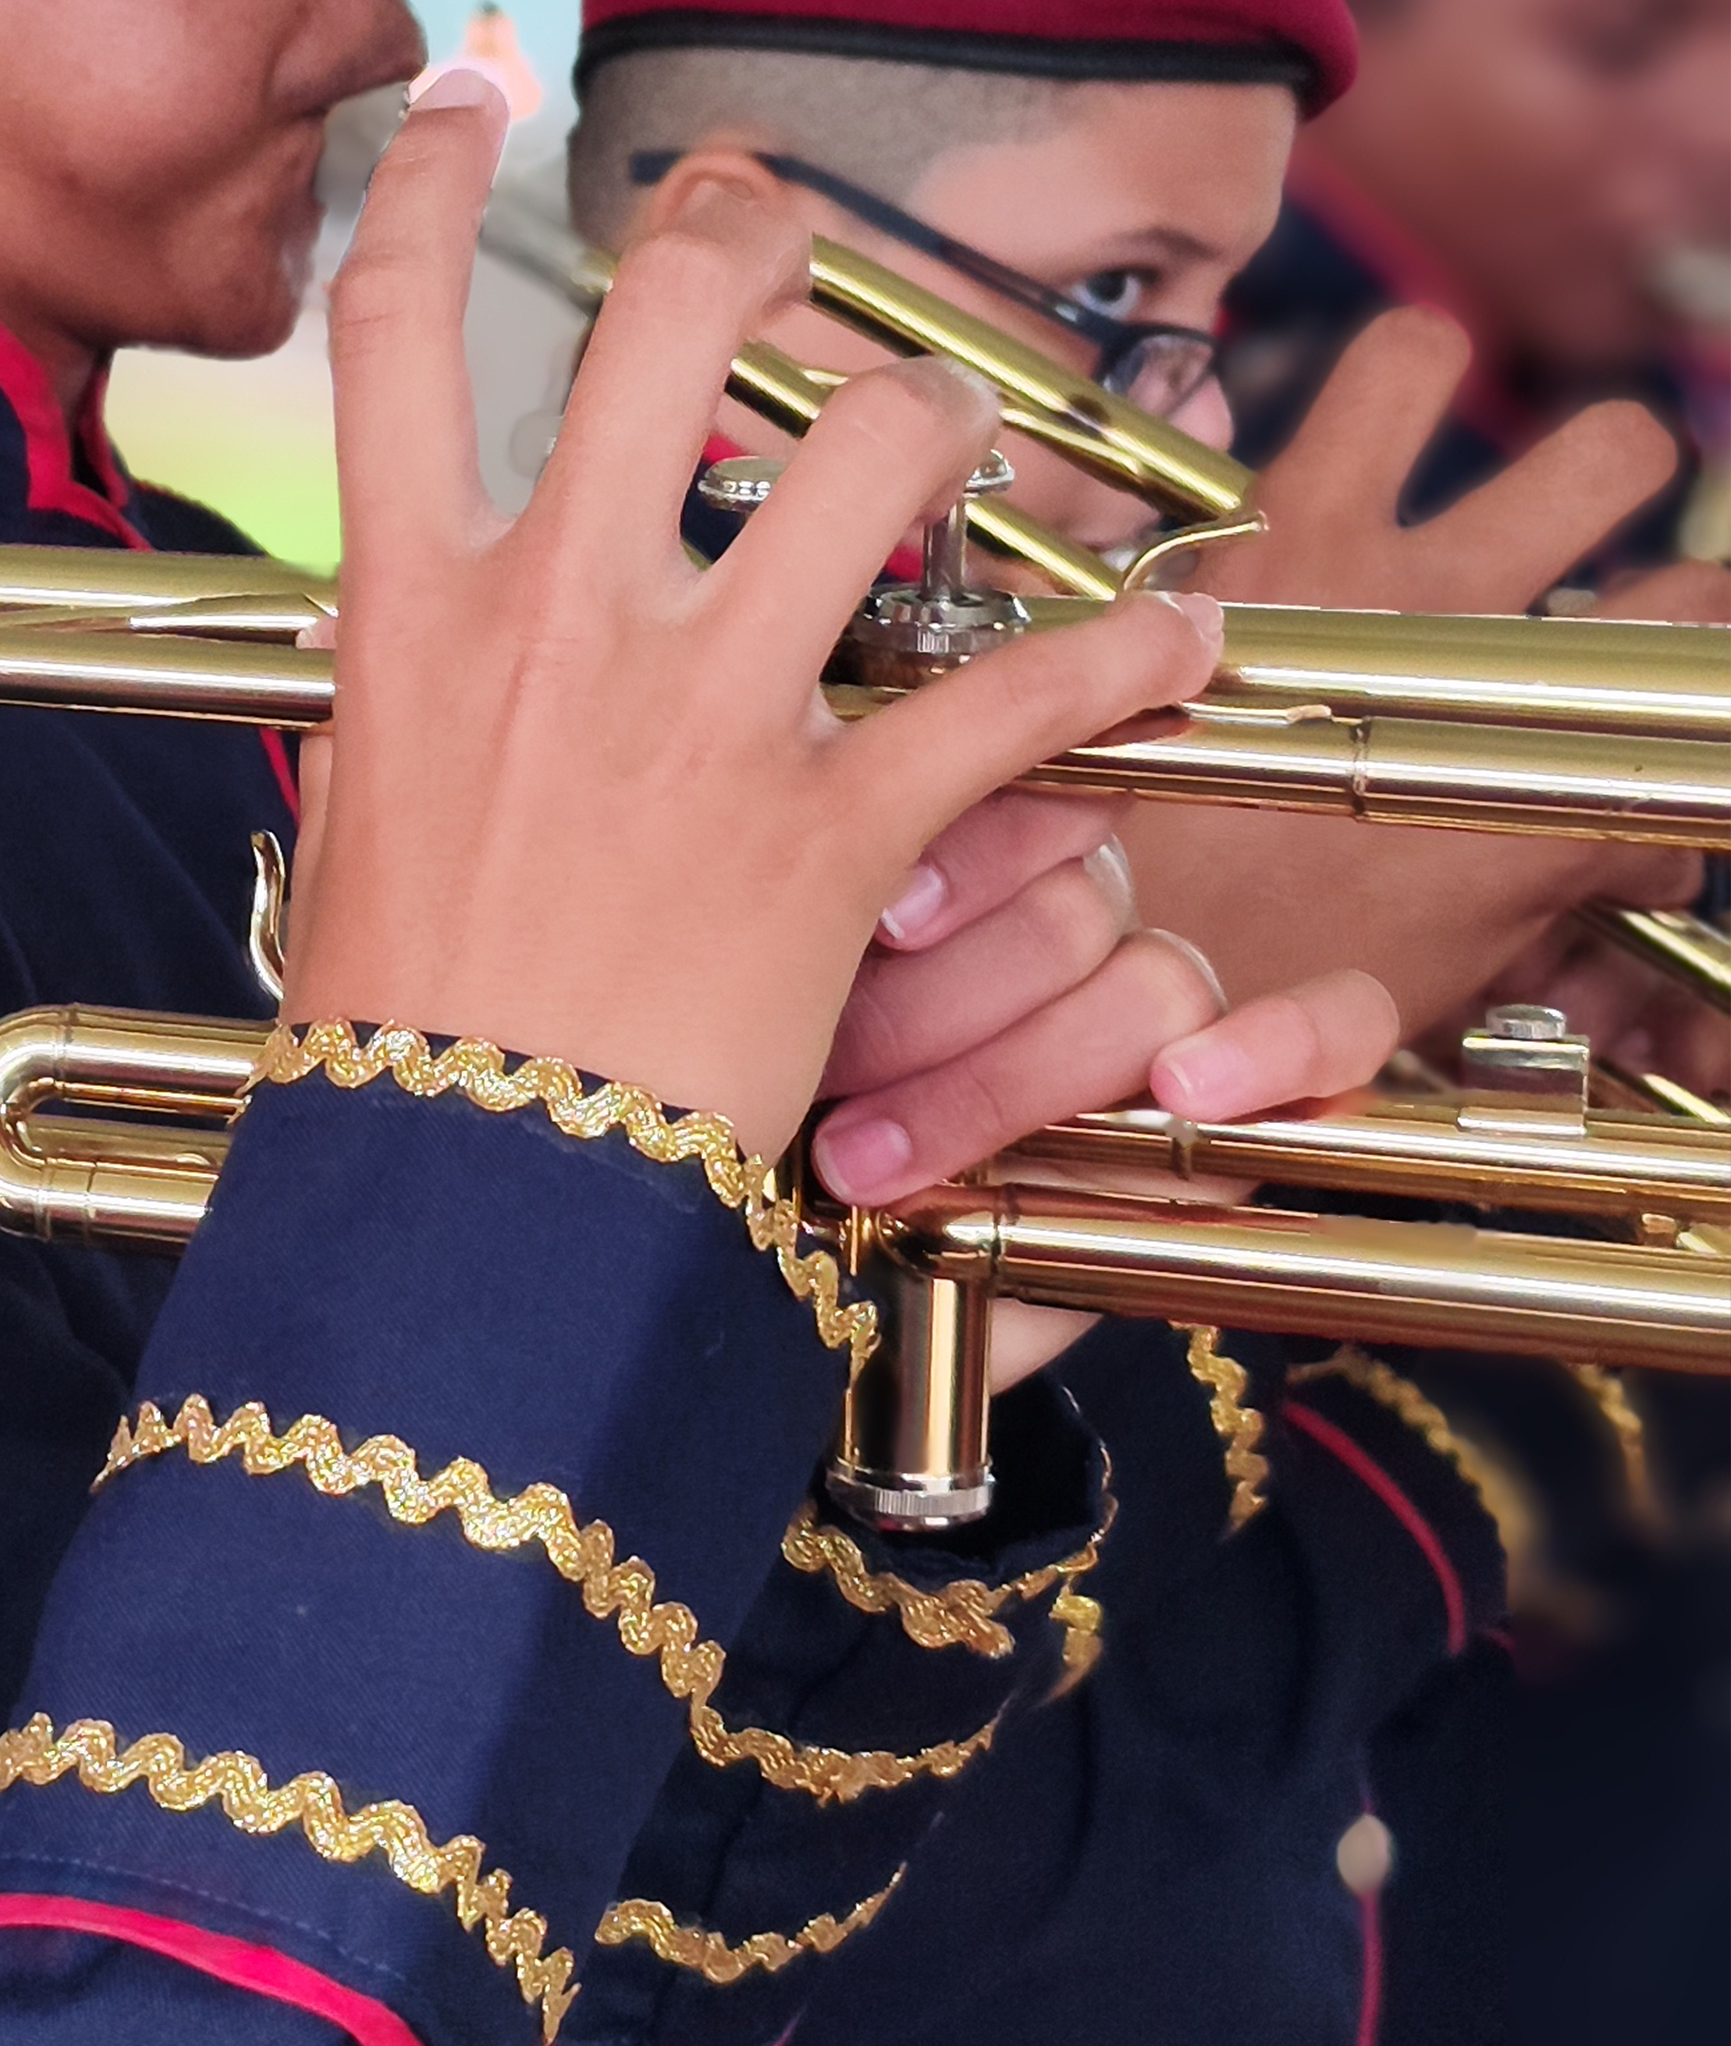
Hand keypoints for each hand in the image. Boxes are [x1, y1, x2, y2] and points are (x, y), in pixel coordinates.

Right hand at [276, 75, 1227, 1149]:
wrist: (464, 1202)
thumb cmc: (390, 1029)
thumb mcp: (357, 816)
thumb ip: (410, 690)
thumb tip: (421, 625)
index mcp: (408, 607)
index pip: (386, 325)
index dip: (424, 170)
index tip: (470, 83)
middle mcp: (550, 616)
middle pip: (667, 315)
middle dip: (753, 234)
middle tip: (788, 228)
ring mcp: (695, 711)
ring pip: (869, 451)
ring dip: (948, 419)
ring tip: (969, 438)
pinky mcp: (830, 829)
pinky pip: (1016, 697)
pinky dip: (1124, 667)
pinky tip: (1179, 642)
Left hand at [806, 801, 1403, 1206]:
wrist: (779, 1305)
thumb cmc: (757, 1127)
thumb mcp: (765, 1001)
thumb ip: (830, 892)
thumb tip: (883, 832)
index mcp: (966, 867)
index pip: (1032, 794)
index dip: (975, 857)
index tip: (886, 917)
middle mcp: (1070, 937)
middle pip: (1075, 905)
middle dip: (945, 1001)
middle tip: (831, 1065)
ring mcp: (1166, 1029)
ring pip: (1155, 984)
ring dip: (1009, 1081)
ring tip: (865, 1160)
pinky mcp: (1240, 1131)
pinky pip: (1343, 1029)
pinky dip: (1282, 1043)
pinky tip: (1189, 1088)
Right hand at [1130, 306, 1726, 1031]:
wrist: (1131, 988)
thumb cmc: (1101, 839)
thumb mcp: (1111, 679)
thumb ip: (1170, 610)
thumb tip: (1190, 590)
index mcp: (1302, 539)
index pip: (1409, 358)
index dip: (1432, 362)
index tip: (1416, 409)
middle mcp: (1426, 597)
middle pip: (1615, 453)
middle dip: (1625, 476)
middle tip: (1585, 534)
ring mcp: (1507, 707)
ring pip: (1699, 599)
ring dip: (1688, 633)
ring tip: (1632, 676)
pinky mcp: (1561, 830)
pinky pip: (1674, 799)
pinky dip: (1658, 837)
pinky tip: (1600, 864)